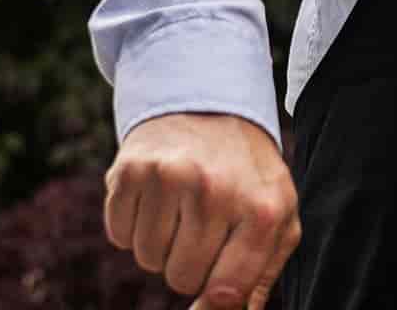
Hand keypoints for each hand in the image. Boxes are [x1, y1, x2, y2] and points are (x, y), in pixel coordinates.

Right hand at [103, 112, 301, 308]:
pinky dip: (133, 226)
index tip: (211, 299)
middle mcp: (218, 191)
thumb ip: (262, 270)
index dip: (214, 304)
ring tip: (182, 208)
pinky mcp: (131, 170)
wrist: (209, 106)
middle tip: (204, 228)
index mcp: (263, 207)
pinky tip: (157, 198)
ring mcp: (171, 178)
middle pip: (182, 279)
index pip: (227, 290)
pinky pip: (119, 237)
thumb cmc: (247, 174)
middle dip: (190, 264)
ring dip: (161, 246)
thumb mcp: (277, 213)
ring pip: (148, 261)